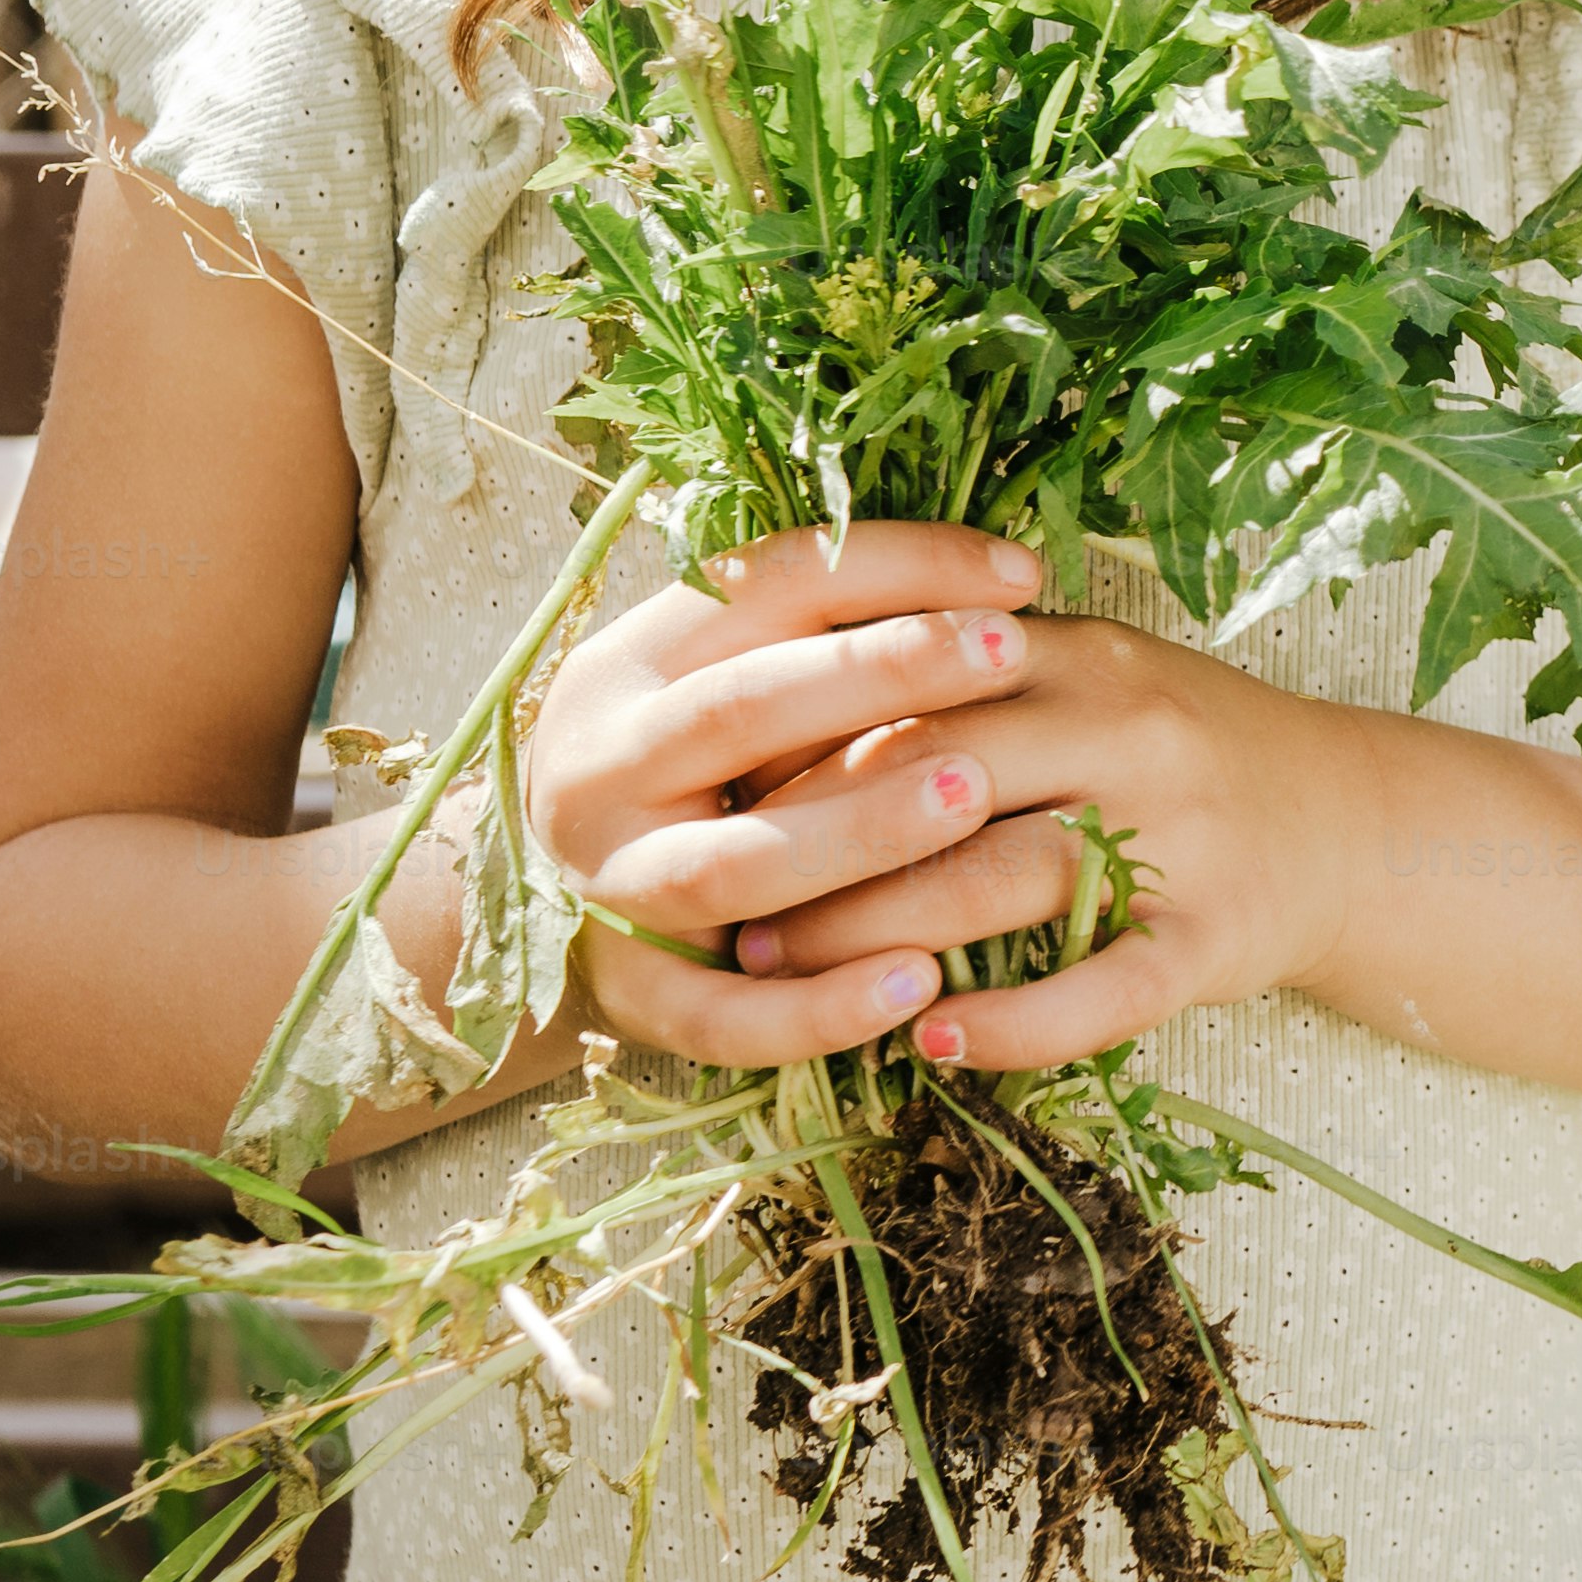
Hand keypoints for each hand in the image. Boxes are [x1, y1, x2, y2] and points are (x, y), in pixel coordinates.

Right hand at [514, 519, 1046, 1068]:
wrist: (557, 898)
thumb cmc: (703, 764)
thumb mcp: (738, 671)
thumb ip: (835, 629)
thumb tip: (1011, 580)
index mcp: (633, 662)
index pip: (765, 584)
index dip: (897, 567)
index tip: (1024, 575)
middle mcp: (602, 765)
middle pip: (740, 708)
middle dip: (878, 673)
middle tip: (1010, 652)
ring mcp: (608, 882)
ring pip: (728, 863)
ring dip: (856, 829)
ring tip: (976, 792)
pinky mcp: (632, 995)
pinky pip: (722, 1015)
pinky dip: (820, 1005)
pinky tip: (923, 981)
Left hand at [722, 611, 1392, 1069]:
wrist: (1356, 824)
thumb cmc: (1185, 751)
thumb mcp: (1092, 674)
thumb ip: (973, 673)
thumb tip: (788, 699)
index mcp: (1090, 657)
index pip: (921, 678)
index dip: (806, 733)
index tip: (720, 782)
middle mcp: (1135, 735)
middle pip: (945, 777)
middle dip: (815, 842)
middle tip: (720, 895)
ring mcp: (1181, 841)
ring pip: (1007, 881)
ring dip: (878, 934)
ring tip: (781, 971)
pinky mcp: (1214, 943)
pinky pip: (1100, 993)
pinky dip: (1009, 1024)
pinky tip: (928, 1040)